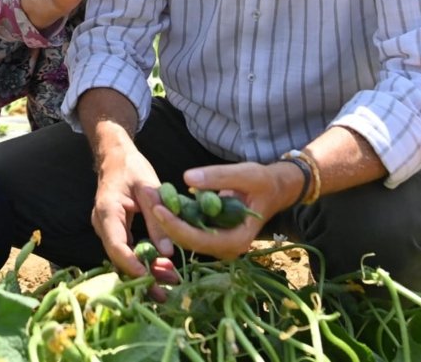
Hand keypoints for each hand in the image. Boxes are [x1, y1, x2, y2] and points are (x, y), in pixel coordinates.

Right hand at [89, 135, 178, 290]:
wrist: (115, 156)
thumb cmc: (131, 167)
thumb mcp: (149, 188)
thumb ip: (157, 218)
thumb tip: (169, 253)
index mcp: (108, 211)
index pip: (116, 246)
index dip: (133, 265)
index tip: (151, 279)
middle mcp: (102, 224)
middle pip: (119, 258)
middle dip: (142, 276)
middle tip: (166, 291)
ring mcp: (106, 229)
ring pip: (123, 257)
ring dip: (144, 270)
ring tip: (170, 280)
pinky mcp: (114, 231)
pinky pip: (126, 251)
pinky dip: (142, 260)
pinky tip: (162, 268)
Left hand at [151, 162, 292, 260]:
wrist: (273, 188)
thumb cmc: (262, 182)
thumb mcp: (245, 173)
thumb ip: (219, 177)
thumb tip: (187, 179)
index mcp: (236, 240)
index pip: (200, 239)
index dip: (177, 226)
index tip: (158, 208)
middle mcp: (226, 248)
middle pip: (188, 240)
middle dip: (166, 222)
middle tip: (147, 199)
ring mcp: (218, 242)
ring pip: (186, 235)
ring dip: (167, 218)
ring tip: (150, 196)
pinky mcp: (211, 233)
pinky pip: (189, 227)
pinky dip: (175, 214)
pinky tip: (161, 199)